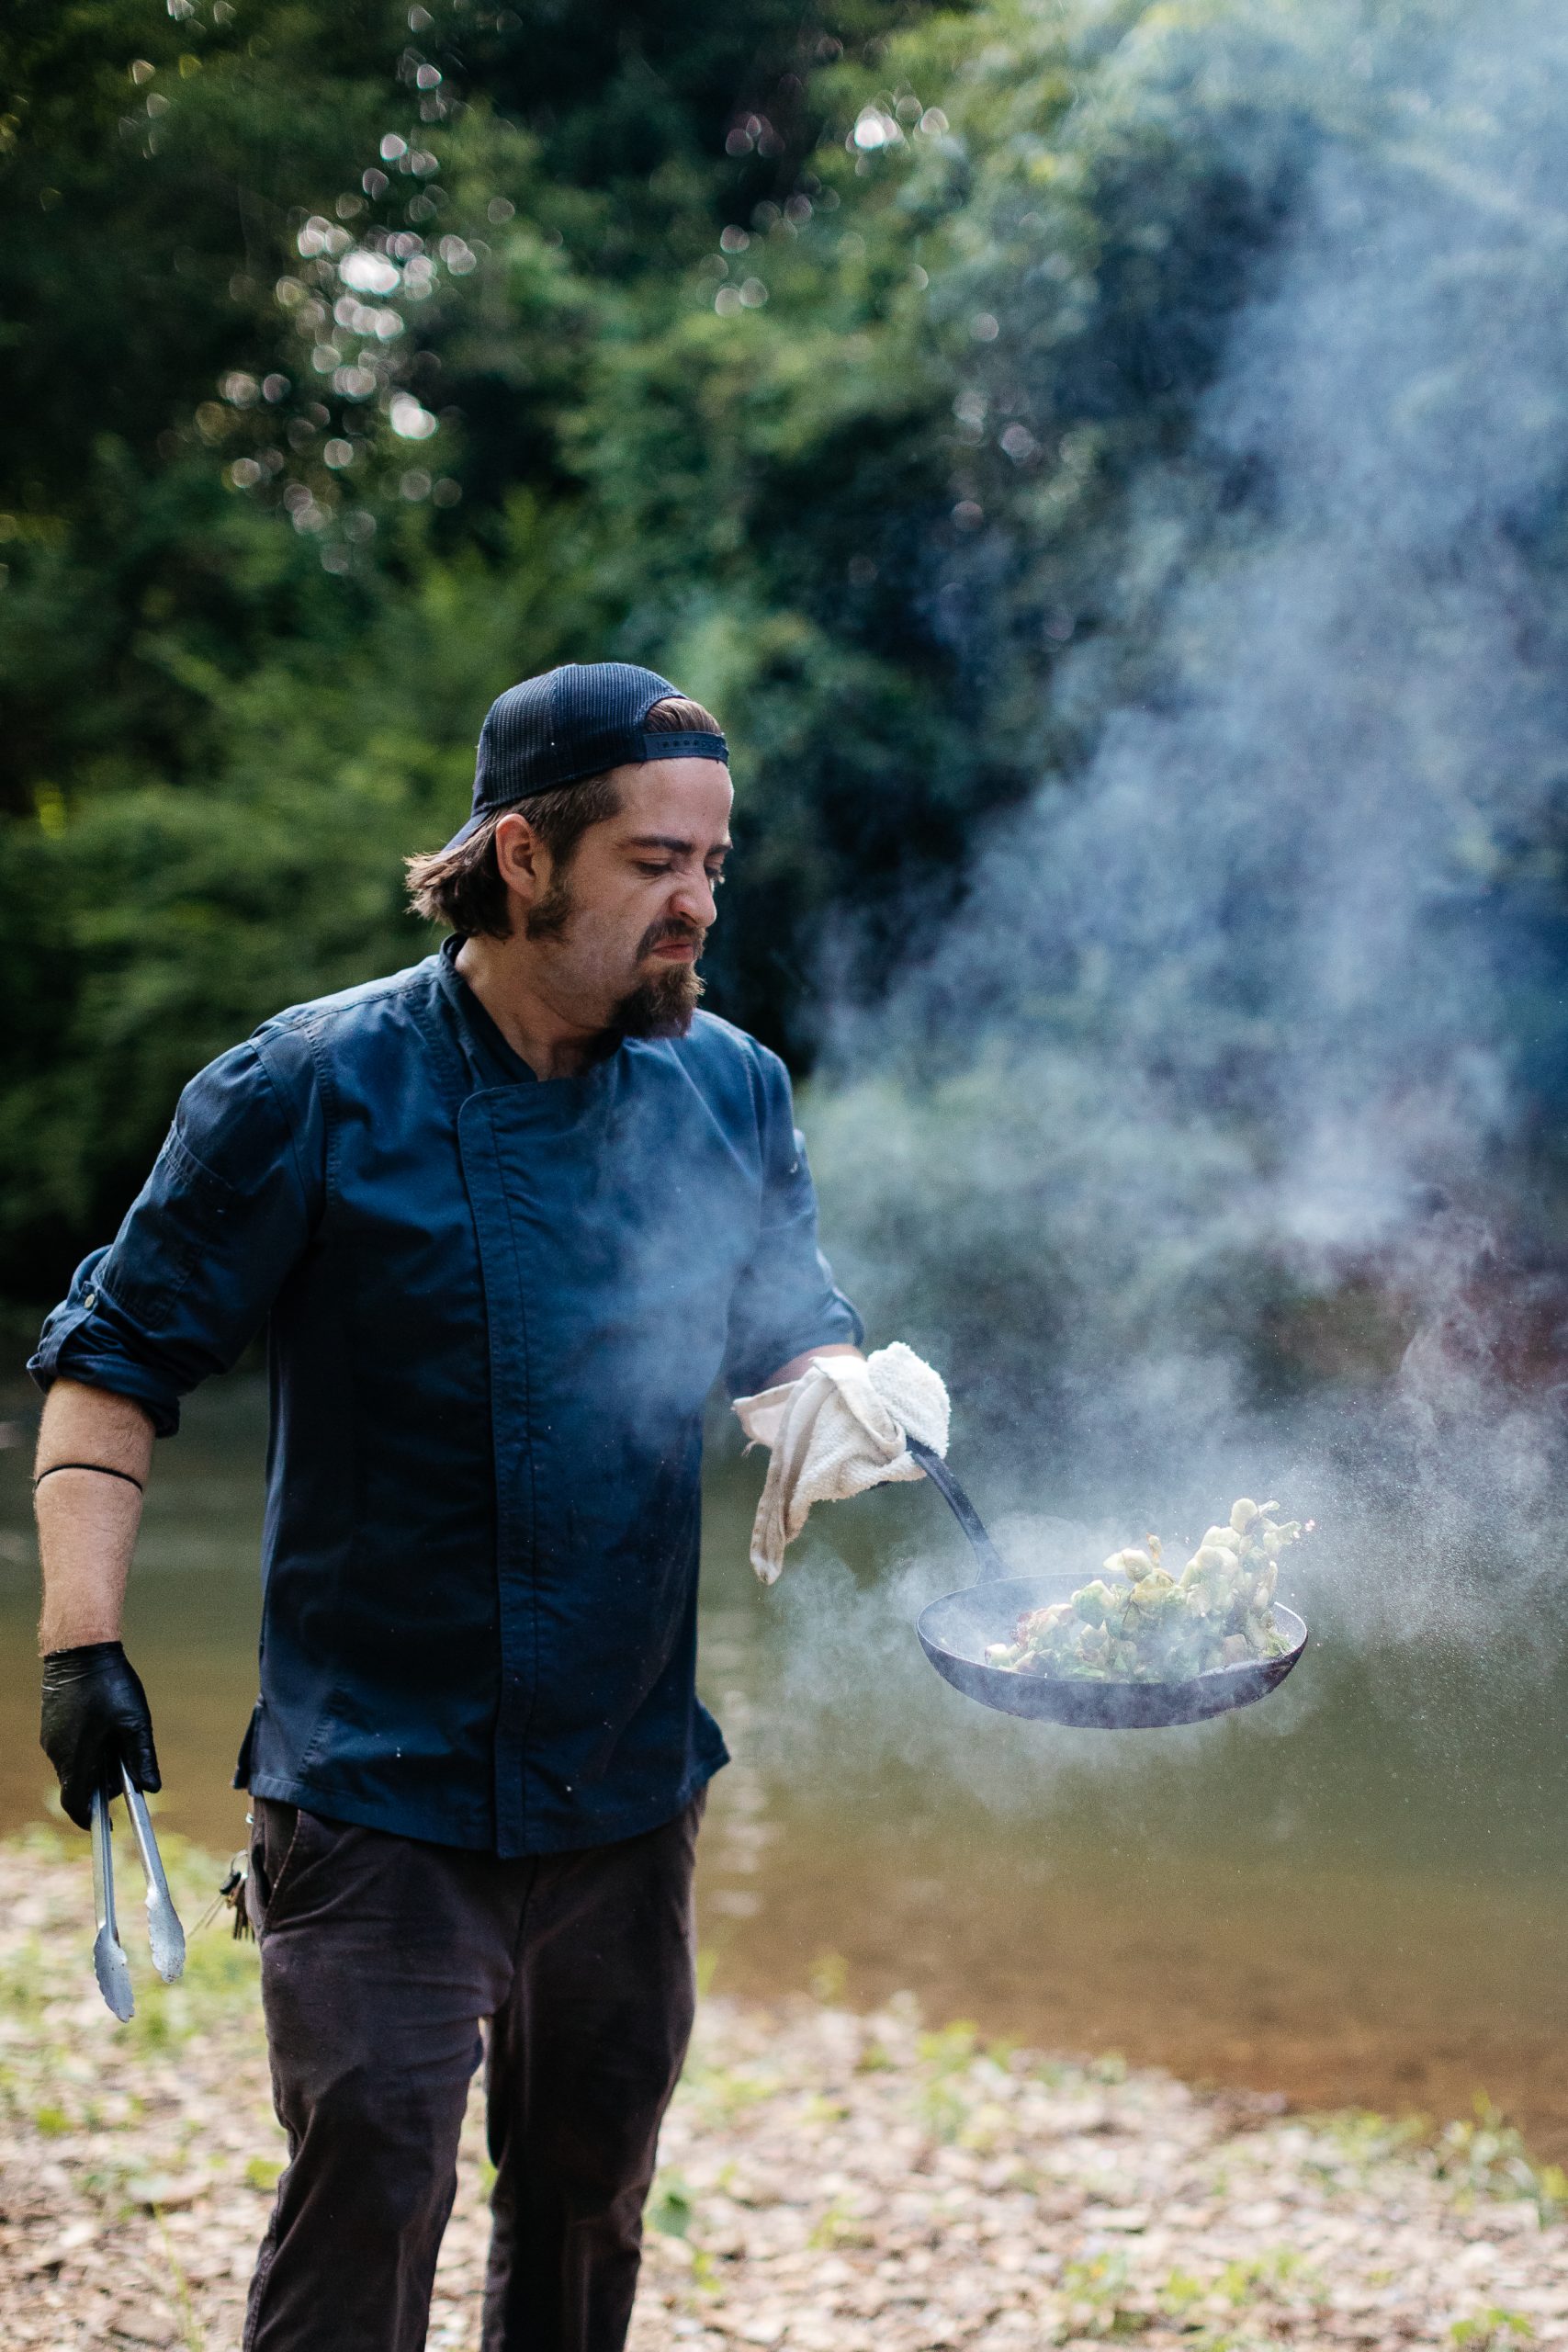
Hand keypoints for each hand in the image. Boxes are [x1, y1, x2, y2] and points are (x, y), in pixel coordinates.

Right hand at [40, 1642, 160, 1829]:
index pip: (77, 1805)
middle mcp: (57, 1754)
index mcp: (77, 1759)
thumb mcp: (135, 1722)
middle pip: (78, 1786)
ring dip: (94, 1764)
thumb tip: (151, 1788)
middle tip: (125, 1766)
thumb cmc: (109, 1684)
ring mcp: (51, 1739)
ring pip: (73, 1767)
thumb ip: (142, 1757)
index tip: (106, 1827)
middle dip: (102, 1784)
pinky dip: (85, 1749)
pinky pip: (67, 1749)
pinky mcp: (51, 1726)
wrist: (80, 1650)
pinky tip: (102, 1727)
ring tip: (116, 1739)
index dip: (90, 1820)